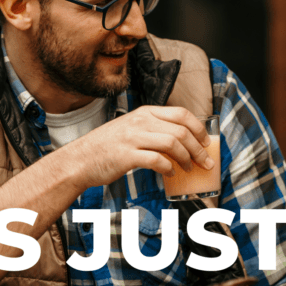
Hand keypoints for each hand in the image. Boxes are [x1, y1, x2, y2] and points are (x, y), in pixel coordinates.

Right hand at [65, 106, 215, 187]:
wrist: (79, 160)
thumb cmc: (106, 147)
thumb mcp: (131, 128)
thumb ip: (153, 129)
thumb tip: (181, 140)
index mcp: (144, 112)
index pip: (181, 113)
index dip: (199, 128)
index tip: (206, 141)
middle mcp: (140, 121)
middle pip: (181, 130)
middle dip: (198, 148)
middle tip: (205, 161)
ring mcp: (133, 137)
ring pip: (173, 143)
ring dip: (186, 159)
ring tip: (188, 168)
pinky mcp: (127, 155)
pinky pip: (157, 160)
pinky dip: (168, 168)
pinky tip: (169, 174)